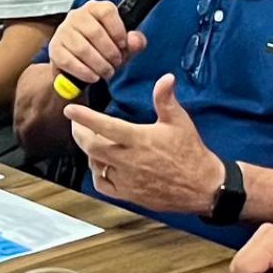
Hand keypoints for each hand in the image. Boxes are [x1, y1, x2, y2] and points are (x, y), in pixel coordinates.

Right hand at [48, 0, 147, 87]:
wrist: (78, 65)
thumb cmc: (103, 50)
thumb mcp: (122, 45)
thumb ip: (134, 42)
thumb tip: (135, 40)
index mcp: (95, 8)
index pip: (107, 11)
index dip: (118, 30)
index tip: (123, 46)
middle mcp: (77, 16)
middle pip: (95, 32)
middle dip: (110, 52)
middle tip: (116, 64)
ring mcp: (63, 31)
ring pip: (82, 48)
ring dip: (99, 64)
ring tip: (107, 72)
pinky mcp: (55, 48)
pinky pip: (69, 61)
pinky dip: (84, 72)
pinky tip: (93, 77)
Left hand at [65, 75, 218, 213]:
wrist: (202, 186)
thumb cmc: (191, 152)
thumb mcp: (180, 122)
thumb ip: (166, 99)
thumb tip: (166, 78)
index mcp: (139, 139)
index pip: (104, 126)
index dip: (84, 117)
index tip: (70, 109)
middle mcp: (129, 160)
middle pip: (91, 146)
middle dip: (79, 133)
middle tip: (76, 124)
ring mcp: (127, 180)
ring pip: (95, 165)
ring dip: (89, 152)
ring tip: (90, 141)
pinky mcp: (129, 194)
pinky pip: (103, 185)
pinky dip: (97, 173)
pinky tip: (101, 165)